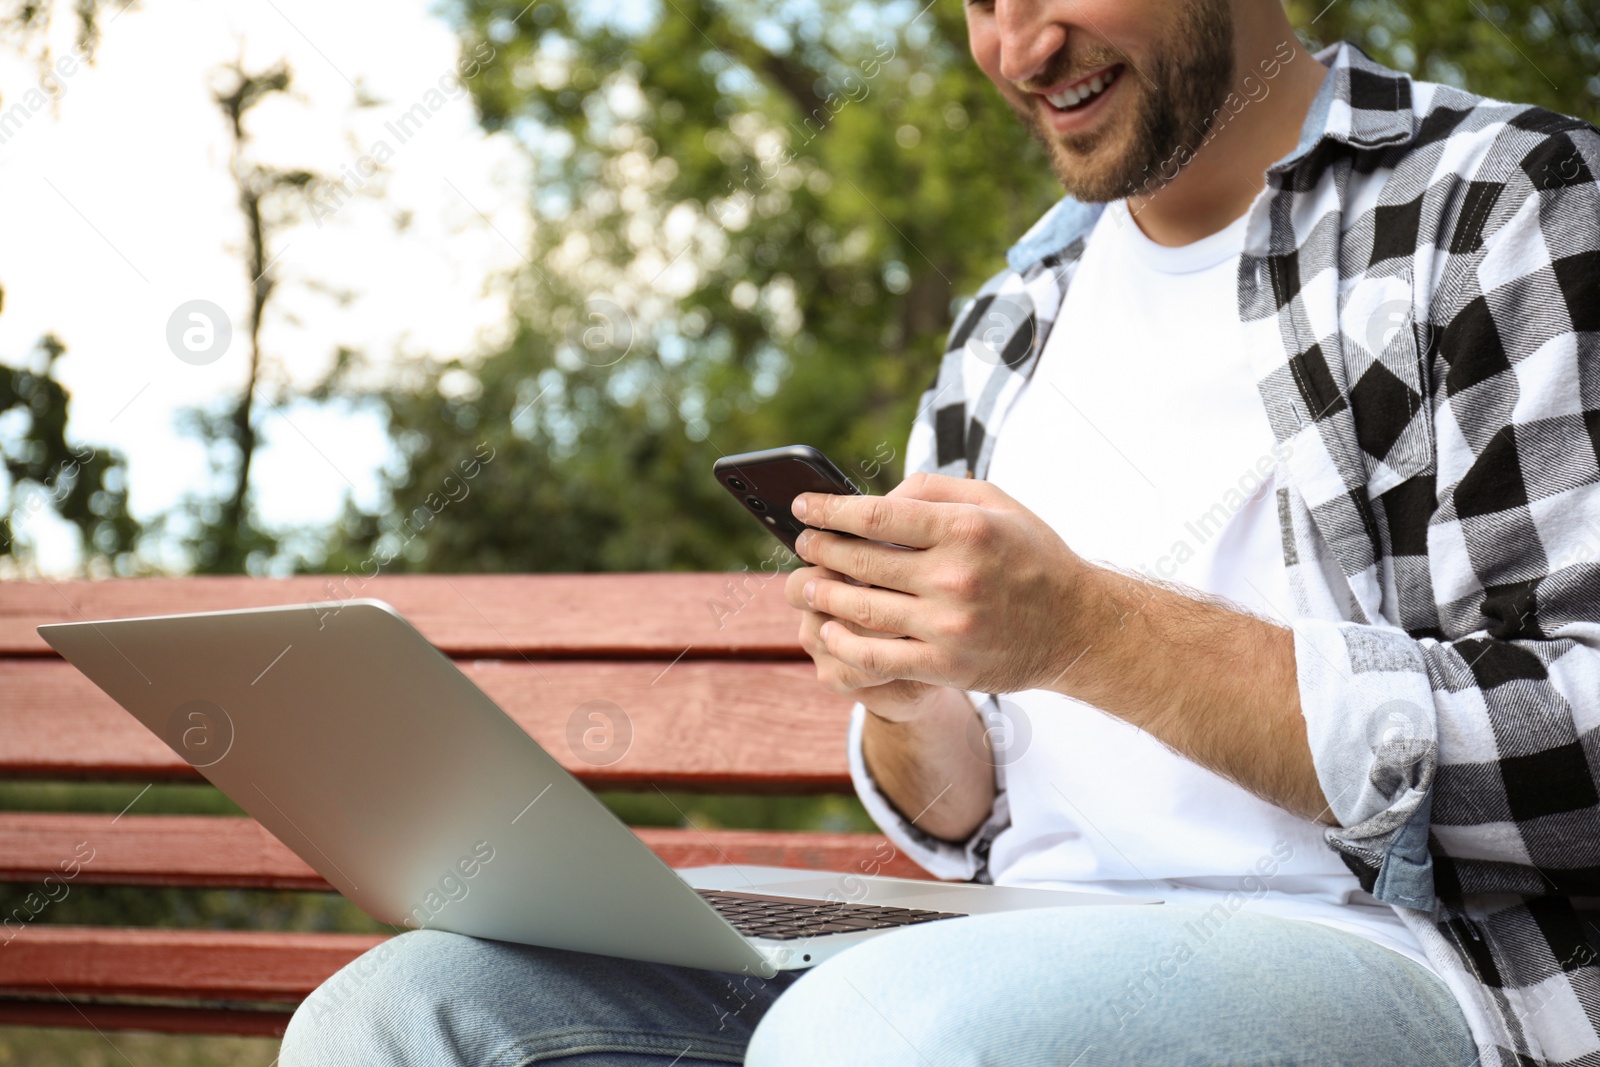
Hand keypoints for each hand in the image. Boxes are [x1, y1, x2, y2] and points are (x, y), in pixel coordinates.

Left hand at [789, 472, 1096, 694]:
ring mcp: (949, 624)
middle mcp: (955, 575)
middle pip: (862, 560)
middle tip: (802, 544)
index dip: (830, 510)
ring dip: (824, 595)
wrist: (1077, 626)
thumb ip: (934, 490)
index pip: (877, 514)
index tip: (803, 507)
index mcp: (965, 528)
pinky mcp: (946, 665)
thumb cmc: (1030, 556)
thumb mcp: (995, 502)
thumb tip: (879, 497)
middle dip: (821, 549)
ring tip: (806, 584)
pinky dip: (844, 644)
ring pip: (863, 609)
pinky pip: (878, 657)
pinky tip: (828, 631)